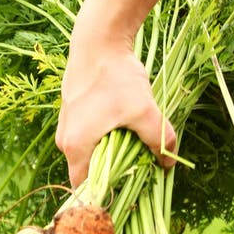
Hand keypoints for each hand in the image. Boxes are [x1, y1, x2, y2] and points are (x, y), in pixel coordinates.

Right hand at [55, 32, 176, 188]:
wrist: (98, 39)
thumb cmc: (116, 75)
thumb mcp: (144, 110)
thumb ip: (159, 139)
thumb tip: (169, 164)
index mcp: (76, 147)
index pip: (86, 188)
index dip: (107, 194)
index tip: (128, 192)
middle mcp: (65, 142)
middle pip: (89, 172)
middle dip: (114, 174)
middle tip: (138, 170)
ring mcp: (67, 128)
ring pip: (91, 154)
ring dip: (111, 155)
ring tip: (134, 147)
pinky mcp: (73, 115)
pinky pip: (89, 139)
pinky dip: (106, 139)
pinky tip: (124, 128)